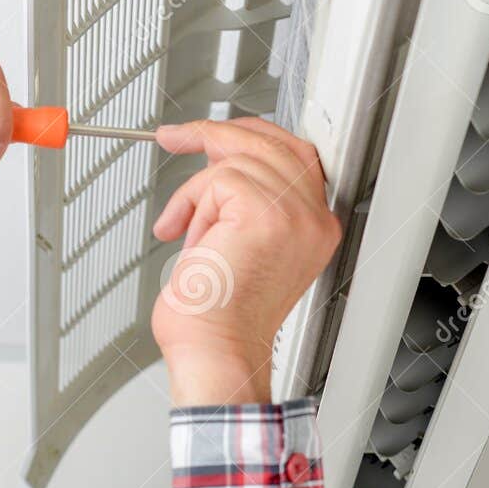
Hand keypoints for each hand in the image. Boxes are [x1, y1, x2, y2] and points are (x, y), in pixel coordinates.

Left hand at [150, 117, 341, 406]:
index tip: (208, 137)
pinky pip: (216, 179)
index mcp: (314, 229)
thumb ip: (245, 206)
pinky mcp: (264, 213)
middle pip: (271, 143)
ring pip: (235, 160)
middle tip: (175, 137)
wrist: (214, 353)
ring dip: (196, 195)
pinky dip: (190, 205)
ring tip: (187, 234)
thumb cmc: (218, 320)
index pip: (293, 157)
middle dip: (217, 134)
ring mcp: (294, 215)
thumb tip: (218, 167)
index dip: (248, 138)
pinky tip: (188, 240)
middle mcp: (313, 220)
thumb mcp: (239, 248)